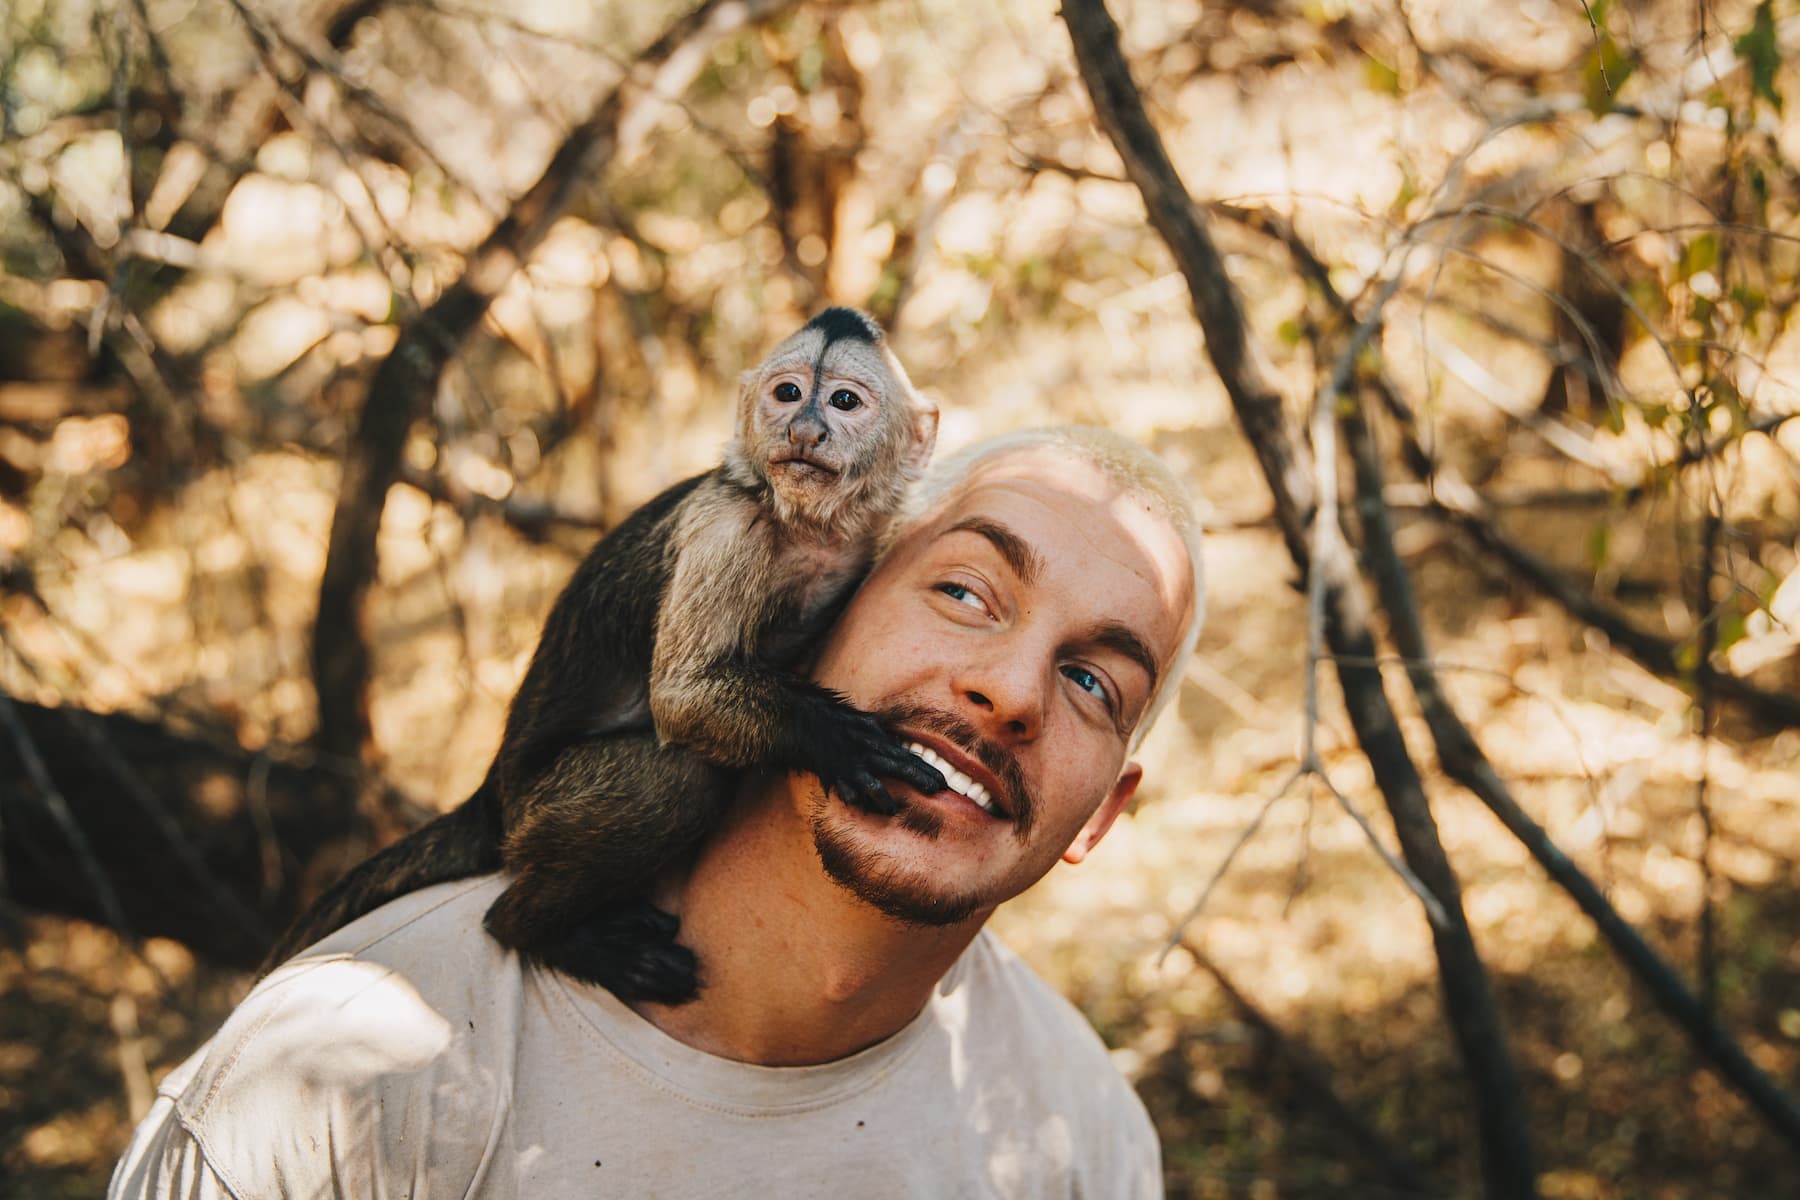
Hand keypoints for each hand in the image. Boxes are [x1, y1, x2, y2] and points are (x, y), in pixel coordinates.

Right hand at [785, 689, 946, 813]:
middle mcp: (868, 753)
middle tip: (937, 791)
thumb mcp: (865, 723)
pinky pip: (848, 792)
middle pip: (900, 767)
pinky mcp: (835, 775)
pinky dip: (856, 801)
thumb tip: (897, 743)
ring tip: (894, 810)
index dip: (926, 770)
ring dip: (885, 799)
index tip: (942, 782)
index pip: (908, 757)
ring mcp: (852, 765)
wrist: (806, 722)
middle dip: (920, 780)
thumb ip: (882, 735)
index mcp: (877, 741)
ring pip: (873, 785)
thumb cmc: (837, 723)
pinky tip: (864, 808)